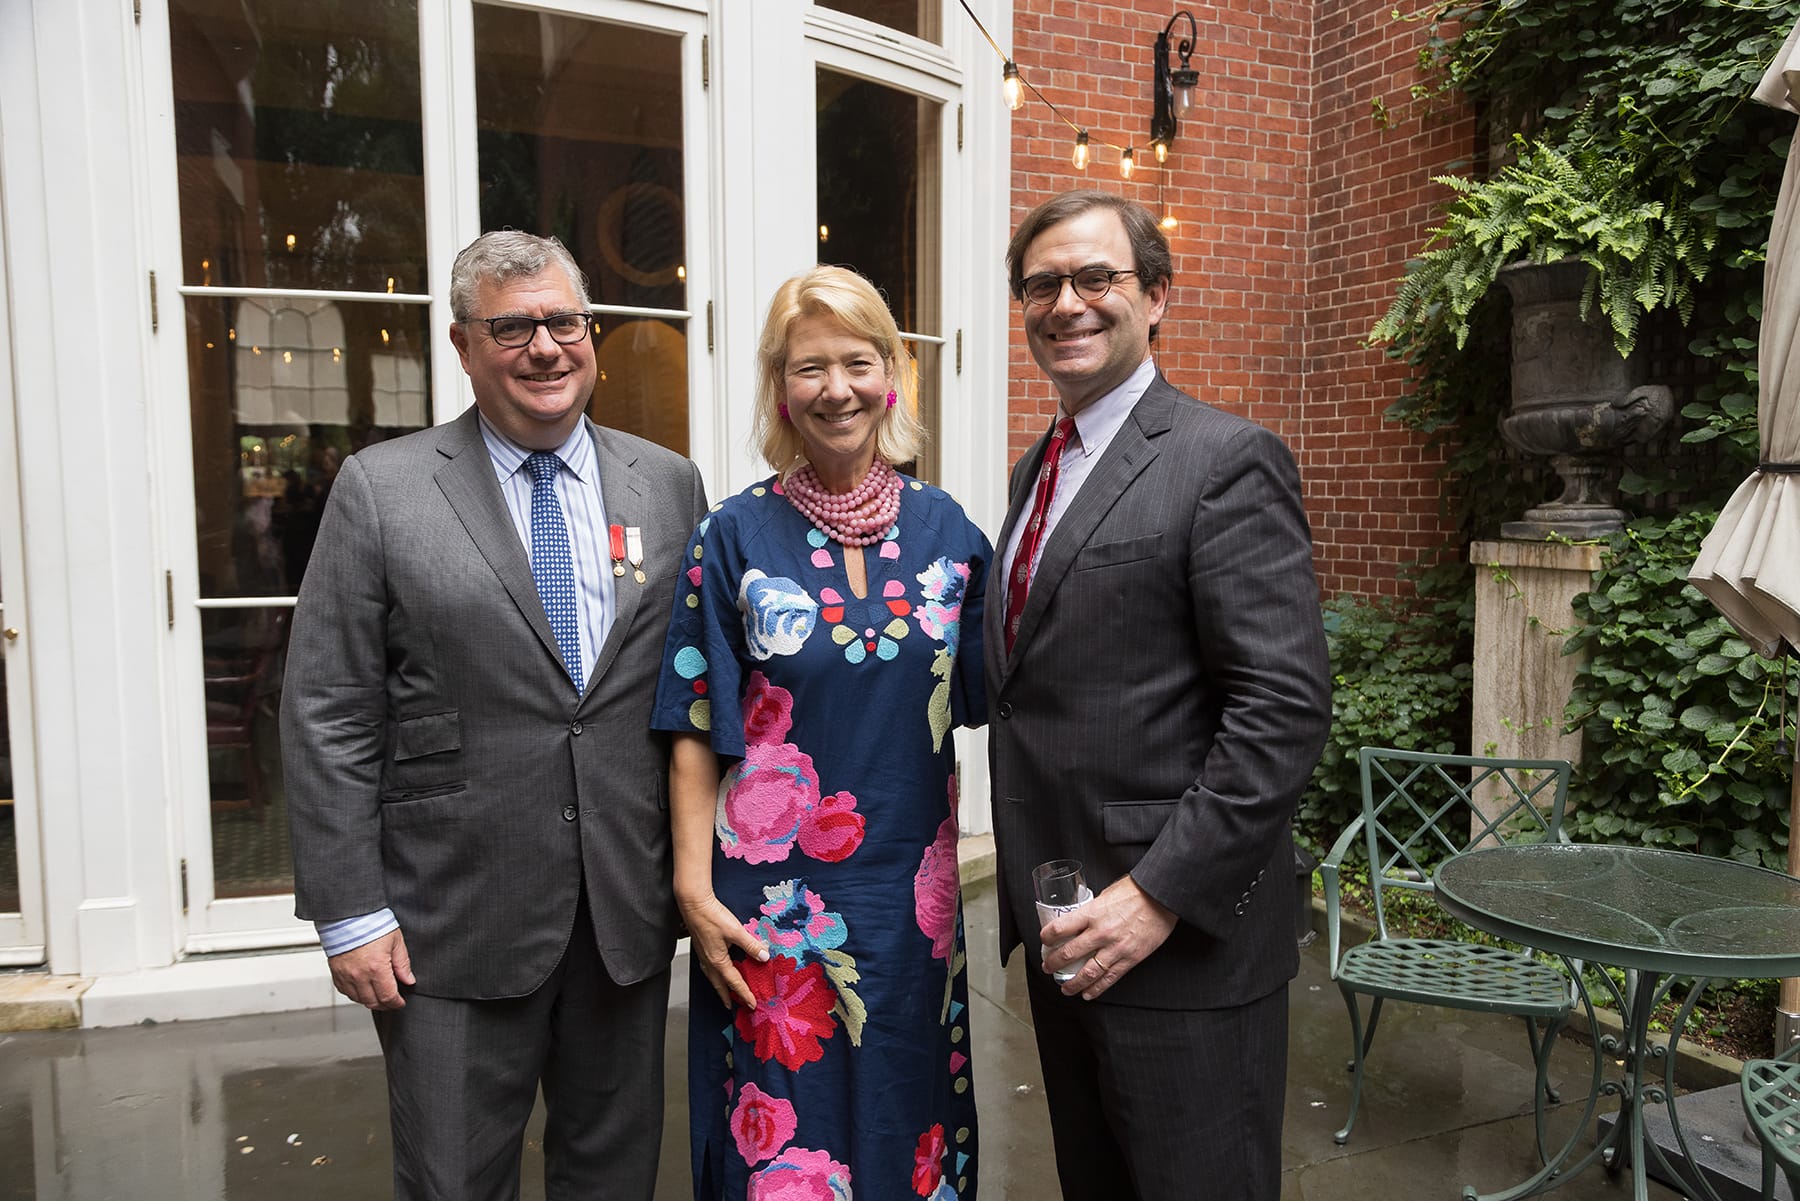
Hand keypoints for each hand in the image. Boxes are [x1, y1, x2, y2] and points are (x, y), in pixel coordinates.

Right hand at [327, 928, 414, 1009]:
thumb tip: (409, 980)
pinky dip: (355, 994)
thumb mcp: (396, 941)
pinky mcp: (336, 972)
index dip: (396, 1003)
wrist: (348, 914)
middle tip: (392, 1001)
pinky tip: (363, 988)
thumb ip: (403, 964)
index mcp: (376, 968)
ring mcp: (345, 975)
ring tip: (379, 995)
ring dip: (370, 1000)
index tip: (400, 1002)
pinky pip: (345, 991)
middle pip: (373, 1002)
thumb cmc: (371, 923)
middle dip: (385, 1004)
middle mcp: (359, 975)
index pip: (388, 997)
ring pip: (358, 999)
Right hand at [679, 892, 769, 1009]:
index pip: (734, 982)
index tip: (752, 1004)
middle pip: (719, 985)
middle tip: (733, 1007)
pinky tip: (716, 971)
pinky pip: (708, 968)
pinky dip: (714, 975)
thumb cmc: (712, 916)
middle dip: (727, 997)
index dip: (745, 994)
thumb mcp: (736, 931)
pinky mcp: (700, 948)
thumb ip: (751, 945)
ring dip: (719, 987)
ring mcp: (702, 956)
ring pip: (712, 978)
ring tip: (724, 993)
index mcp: (718, 961)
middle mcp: (708, 962)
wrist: (693, 904)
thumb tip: (764, 957)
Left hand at [1039, 874, 1176, 1000]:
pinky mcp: (1131, 958)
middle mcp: (1101, 932)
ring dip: (1074, 983)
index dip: (1047, 936)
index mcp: (1092, 913)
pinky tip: (1088, 993)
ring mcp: (1116, 948)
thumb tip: (1082, 918)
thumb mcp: (1106, 894)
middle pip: (1069, 953)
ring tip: (1065, 989)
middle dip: (1054, 963)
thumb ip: (1093, 909)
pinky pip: (1110, 977)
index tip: (1043, 940)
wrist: (1162, 897)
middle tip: (1048, 967)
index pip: (1060, 928)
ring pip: (1088, 972)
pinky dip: (1097, 988)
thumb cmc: (1135, 891)